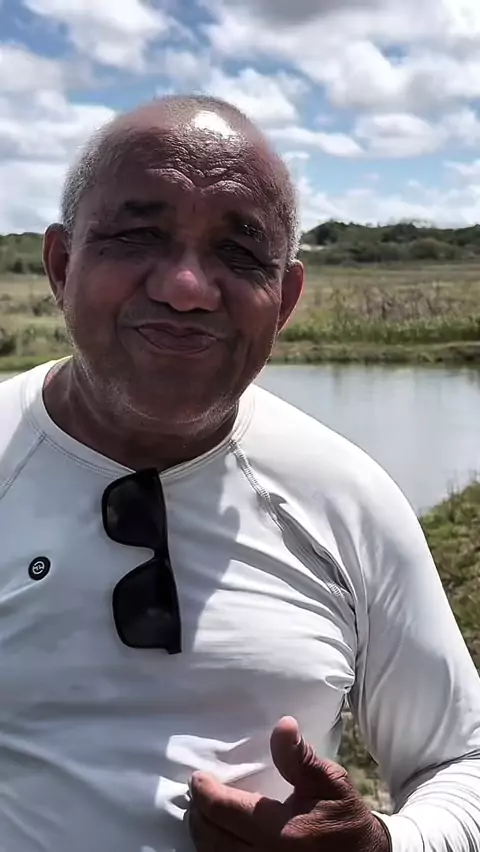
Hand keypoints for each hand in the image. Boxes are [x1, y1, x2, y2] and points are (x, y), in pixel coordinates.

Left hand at [189, 716, 390, 851]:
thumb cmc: (344, 816)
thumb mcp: (329, 780)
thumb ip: (299, 756)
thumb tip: (283, 725)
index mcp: (282, 833)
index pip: (226, 811)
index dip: (205, 792)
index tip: (197, 778)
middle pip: (212, 839)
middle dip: (199, 814)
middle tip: (197, 793)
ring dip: (203, 835)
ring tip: (202, 812)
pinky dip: (217, 850)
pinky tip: (217, 835)